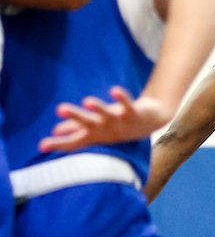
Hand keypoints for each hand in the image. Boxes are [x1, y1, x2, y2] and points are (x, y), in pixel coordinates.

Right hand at [38, 87, 172, 153]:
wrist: (151, 122)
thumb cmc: (117, 125)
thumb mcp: (96, 128)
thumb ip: (77, 130)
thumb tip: (56, 131)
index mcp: (95, 134)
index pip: (74, 141)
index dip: (58, 143)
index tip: (41, 145)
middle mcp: (106, 130)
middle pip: (88, 124)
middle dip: (74, 118)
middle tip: (59, 109)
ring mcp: (120, 122)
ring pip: (107, 115)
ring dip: (98, 108)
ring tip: (87, 100)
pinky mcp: (133, 113)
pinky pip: (127, 105)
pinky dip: (122, 98)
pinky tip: (114, 90)